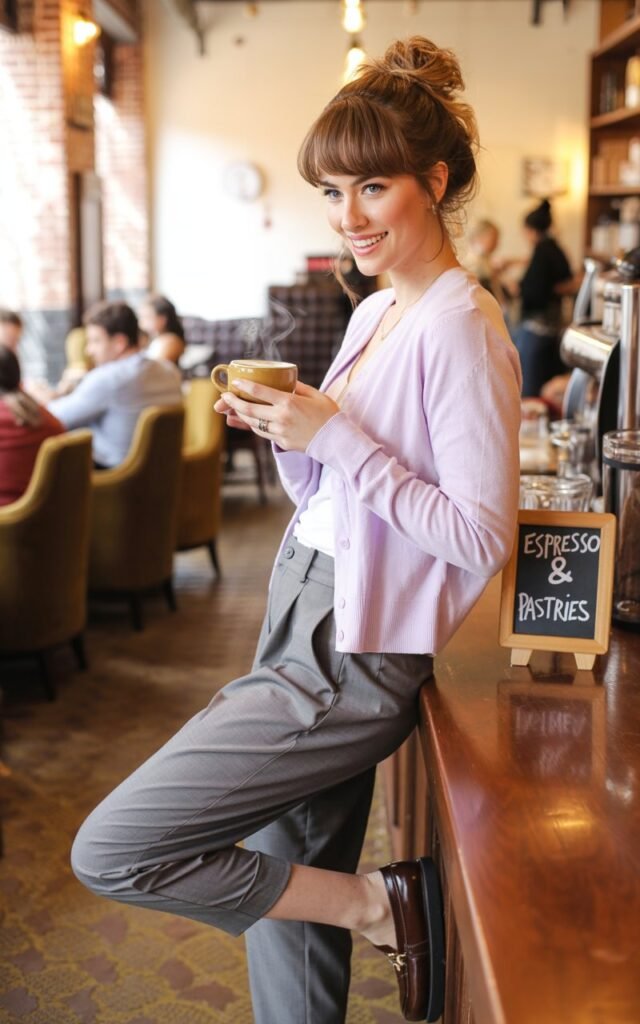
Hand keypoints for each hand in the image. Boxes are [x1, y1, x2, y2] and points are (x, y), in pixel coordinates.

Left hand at [219, 379, 338, 451]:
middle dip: (234, 402)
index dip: (244, 386)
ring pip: (253, 423)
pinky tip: (249, 419)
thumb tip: (284, 380)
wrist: (336, 440)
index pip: (260, 392)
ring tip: (233, 408)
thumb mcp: (315, 394)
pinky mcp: (282, 442)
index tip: (235, 382)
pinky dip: (254, 425)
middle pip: (250, 409)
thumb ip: (297, 386)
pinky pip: (263, 433)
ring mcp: (280, 432)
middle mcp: (281, 418)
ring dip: (241, 415)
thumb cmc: (328, 414)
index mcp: (289, 402)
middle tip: (225, 396)